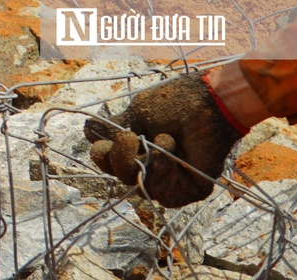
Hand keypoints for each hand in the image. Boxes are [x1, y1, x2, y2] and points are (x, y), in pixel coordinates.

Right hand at [85, 74, 233, 205]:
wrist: (209, 103)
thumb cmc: (176, 103)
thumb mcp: (136, 113)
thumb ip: (112, 128)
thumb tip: (87, 131)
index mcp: (137, 147)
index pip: (109, 163)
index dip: (101, 156)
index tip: (101, 142)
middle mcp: (151, 165)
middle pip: (119, 177)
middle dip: (119, 159)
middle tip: (130, 137)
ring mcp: (170, 178)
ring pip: (139, 186)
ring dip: (142, 161)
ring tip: (160, 138)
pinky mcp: (189, 189)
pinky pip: (164, 192)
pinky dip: (163, 170)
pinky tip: (171, 152)